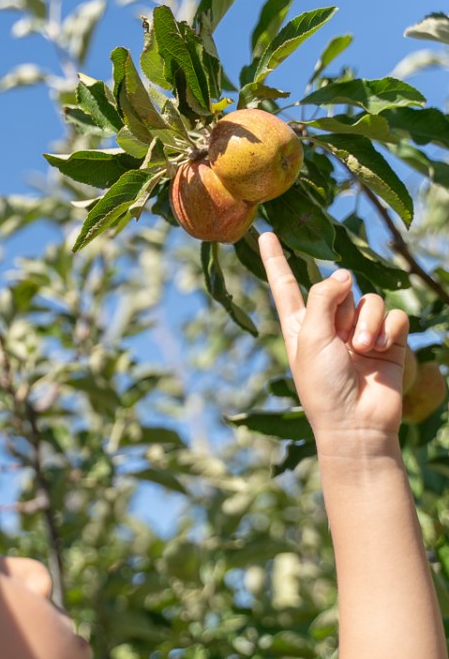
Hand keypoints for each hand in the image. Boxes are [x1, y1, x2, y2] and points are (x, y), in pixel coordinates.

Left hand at [259, 231, 409, 437]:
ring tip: (360, 349)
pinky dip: (387, 330)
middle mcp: (329, 324)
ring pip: (368, 300)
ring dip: (366, 322)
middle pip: (338, 287)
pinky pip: (393, 317)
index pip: (285, 285)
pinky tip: (379, 351)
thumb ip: (322, 297)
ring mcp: (359, 332)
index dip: (276, 260)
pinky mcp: (388, 341)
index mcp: (299, 325)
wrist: (356, 424)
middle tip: (340, 336)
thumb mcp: (310, 337)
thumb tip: (344, 274)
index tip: (266, 234)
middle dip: (341, 304)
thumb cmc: (323, 386)